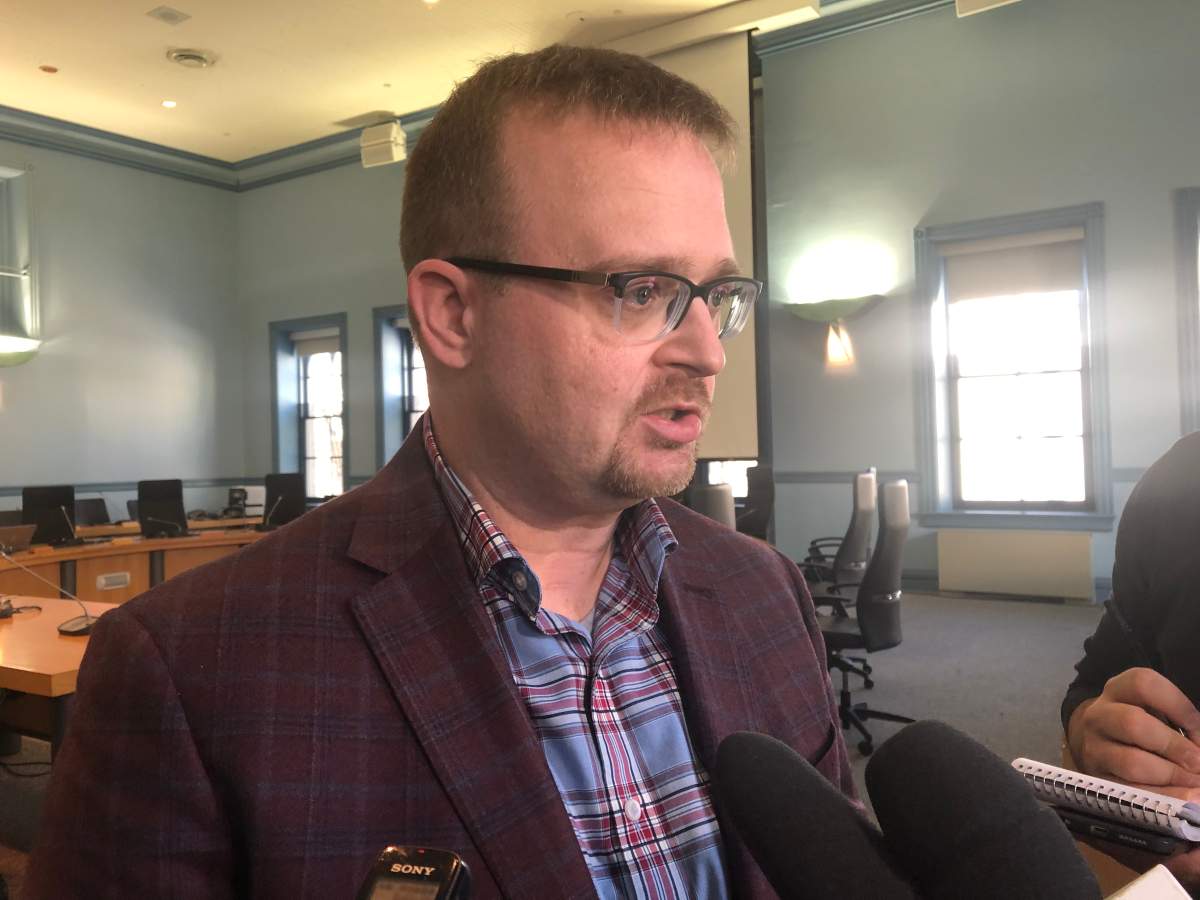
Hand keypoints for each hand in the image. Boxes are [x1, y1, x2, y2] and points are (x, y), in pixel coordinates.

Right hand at [1067, 668, 1199, 788]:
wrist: (1098, 743)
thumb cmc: (1140, 725)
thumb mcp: (1154, 711)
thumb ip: (1181, 721)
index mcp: (1118, 690)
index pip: (1143, 684)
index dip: (1177, 705)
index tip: (1197, 728)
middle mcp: (1099, 715)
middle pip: (1133, 723)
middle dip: (1174, 746)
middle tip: (1198, 762)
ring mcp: (1094, 748)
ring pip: (1131, 762)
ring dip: (1171, 776)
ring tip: (1195, 783)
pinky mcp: (1097, 778)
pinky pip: (1132, 791)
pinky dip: (1163, 797)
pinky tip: (1184, 797)